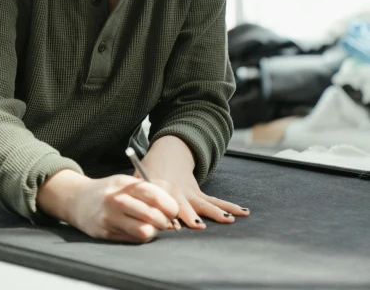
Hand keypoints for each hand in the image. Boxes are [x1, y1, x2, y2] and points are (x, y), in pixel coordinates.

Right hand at [68, 173, 178, 242]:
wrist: (78, 199)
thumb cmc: (109, 191)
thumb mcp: (125, 183)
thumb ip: (145, 191)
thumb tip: (171, 208)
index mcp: (124, 183)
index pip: (154, 195)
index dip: (169, 205)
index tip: (174, 211)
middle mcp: (117, 199)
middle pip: (152, 215)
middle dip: (164, 221)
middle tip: (165, 221)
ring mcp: (110, 217)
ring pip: (144, 231)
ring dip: (153, 231)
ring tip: (152, 227)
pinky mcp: (105, 233)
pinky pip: (132, 239)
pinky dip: (140, 236)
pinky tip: (137, 230)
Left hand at [134, 170, 249, 228]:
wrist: (167, 154)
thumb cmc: (148, 171)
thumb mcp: (137, 179)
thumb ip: (136, 194)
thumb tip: (139, 214)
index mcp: (160, 188)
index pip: (162, 204)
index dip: (166, 215)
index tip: (171, 227)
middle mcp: (178, 193)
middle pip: (184, 207)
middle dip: (190, 217)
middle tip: (198, 226)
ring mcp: (190, 194)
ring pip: (205, 204)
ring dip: (216, 212)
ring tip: (228, 220)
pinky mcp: (199, 194)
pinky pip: (215, 202)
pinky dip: (228, 207)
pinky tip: (243, 212)